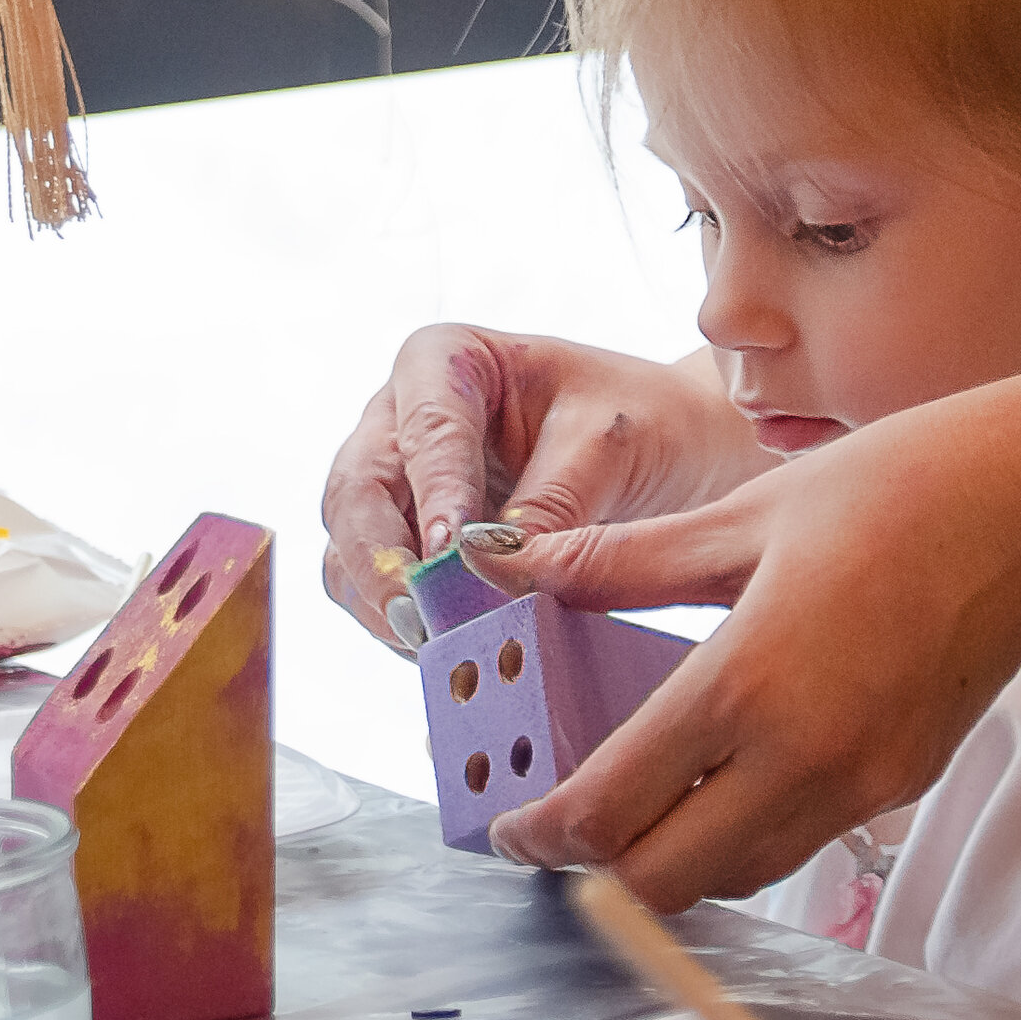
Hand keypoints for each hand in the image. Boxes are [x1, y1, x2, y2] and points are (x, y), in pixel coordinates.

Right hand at [318, 326, 768, 645]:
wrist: (672, 455)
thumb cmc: (644, 424)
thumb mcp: (608, 448)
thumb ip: (549, 508)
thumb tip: (493, 578)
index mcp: (445, 361)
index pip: (423, 429)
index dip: (433, 493)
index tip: (448, 553)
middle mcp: (398, 419)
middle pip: (355, 493)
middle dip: (381, 563)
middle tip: (423, 623)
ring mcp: (394, 488)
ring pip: (348, 552)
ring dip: (385, 607)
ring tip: (442, 650)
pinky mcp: (405, 550)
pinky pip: (374, 595)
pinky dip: (400, 631)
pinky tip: (451, 658)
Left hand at [466, 376, 1020, 908]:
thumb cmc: (891, 488)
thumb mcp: (738, 515)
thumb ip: (617, 562)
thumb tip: (511, 566)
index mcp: (748, 685)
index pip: (614, 808)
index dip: (544, 833)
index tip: (507, 827)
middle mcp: (805, 760)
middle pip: (669, 880)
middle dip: (598, 868)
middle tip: (557, 827)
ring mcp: (862, 785)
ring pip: (737, 875)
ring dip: (671, 861)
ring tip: (626, 804)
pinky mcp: (903, 786)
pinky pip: (797, 842)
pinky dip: (739, 835)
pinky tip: (715, 777)